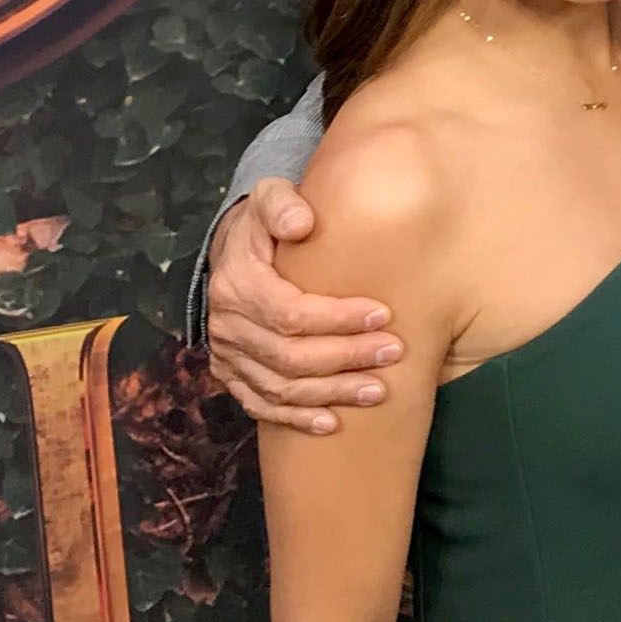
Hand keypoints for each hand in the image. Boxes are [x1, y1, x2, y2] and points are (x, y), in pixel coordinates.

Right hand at [204, 179, 398, 434]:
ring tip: (378, 390)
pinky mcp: (232, 376)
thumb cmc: (266, 224)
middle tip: (393, 352)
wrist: (236, 251)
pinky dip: (297, 419)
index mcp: (236, 284)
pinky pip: (261, 406)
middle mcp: (227, 326)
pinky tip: (332, 423)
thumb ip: (283, 205)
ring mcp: (228, 356)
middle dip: (346, 357)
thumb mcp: (270, 198)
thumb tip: (304, 223)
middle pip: (289, 357)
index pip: (290, 313)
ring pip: (280, 388)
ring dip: (331, 393)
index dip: (338, 320)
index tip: (383, 315)